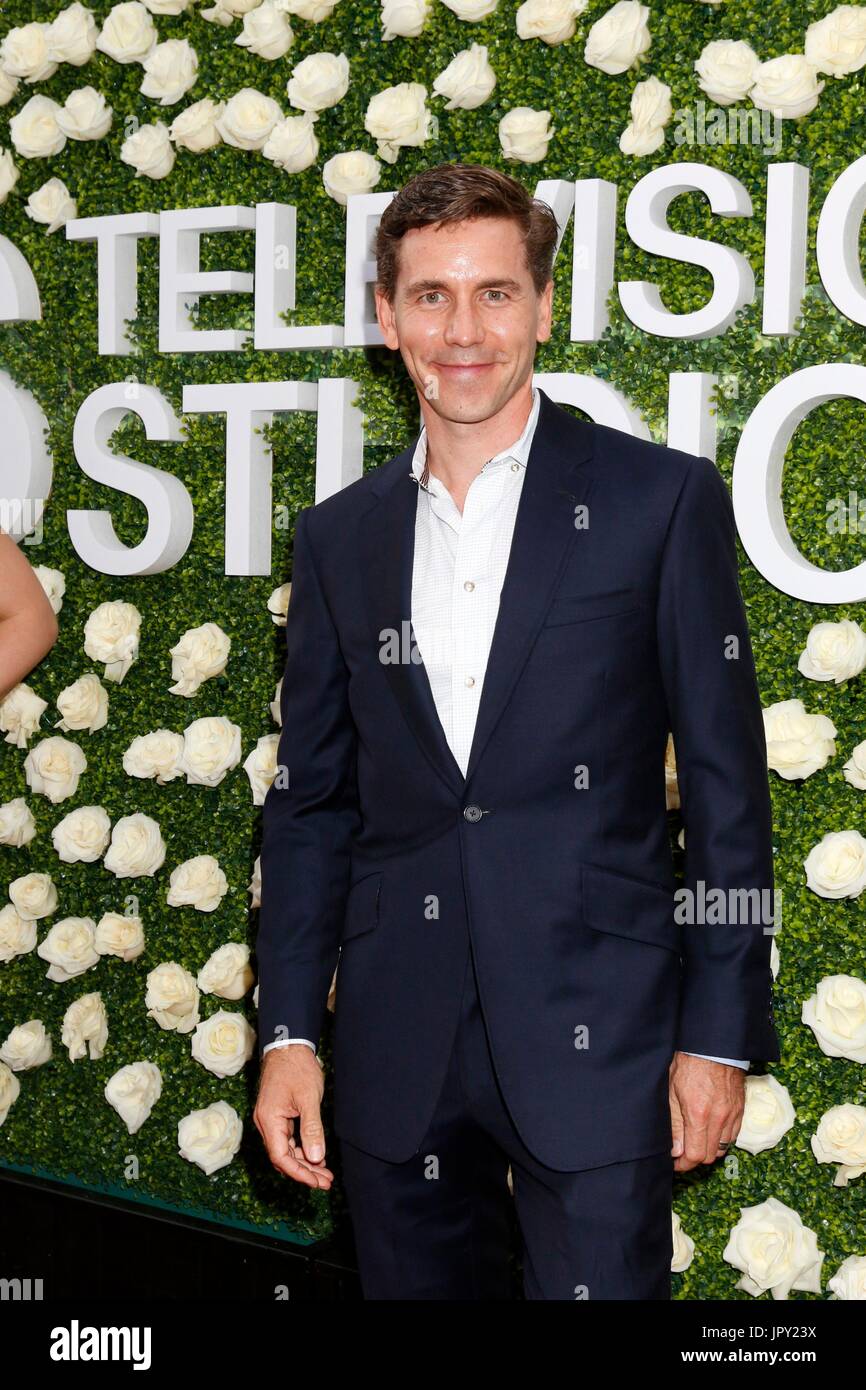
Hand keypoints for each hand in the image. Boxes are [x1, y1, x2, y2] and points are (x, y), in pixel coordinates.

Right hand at [254, 1044, 334, 1188]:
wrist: (288, 1046)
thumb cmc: (297, 1068)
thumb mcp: (308, 1098)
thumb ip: (312, 1128)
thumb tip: (316, 1157)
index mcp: (269, 1120)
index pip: (281, 1157)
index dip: (299, 1172)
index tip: (317, 1182)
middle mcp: (266, 1123)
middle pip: (282, 1157)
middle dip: (304, 1171)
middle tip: (326, 1182)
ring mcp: (271, 1120)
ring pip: (286, 1150)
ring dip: (304, 1162)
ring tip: (325, 1173)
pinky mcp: (278, 1115)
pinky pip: (288, 1139)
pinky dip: (302, 1149)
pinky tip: (317, 1155)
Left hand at [668, 1051, 744, 1173]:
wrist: (712, 1046)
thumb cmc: (689, 1065)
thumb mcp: (672, 1092)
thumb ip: (675, 1124)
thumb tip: (675, 1151)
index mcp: (699, 1115)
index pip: (695, 1156)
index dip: (683, 1164)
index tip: (675, 1163)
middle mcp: (719, 1119)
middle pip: (710, 1156)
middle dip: (695, 1159)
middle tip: (682, 1152)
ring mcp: (732, 1115)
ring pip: (723, 1148)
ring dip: (709, 1150)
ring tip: (696, 1141)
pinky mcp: (740, 1110)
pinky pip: (733, 1136)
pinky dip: (721, 1139)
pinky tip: (710, 1130)